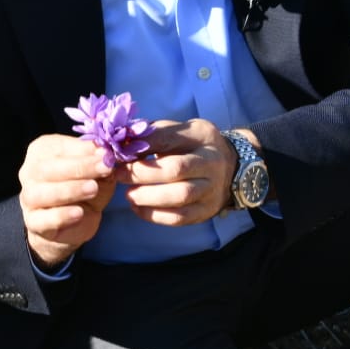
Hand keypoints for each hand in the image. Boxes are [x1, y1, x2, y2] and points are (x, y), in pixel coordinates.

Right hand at [18, 133, 117, 267]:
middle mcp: (30, 173)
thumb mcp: (96, 172)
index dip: (81, 151)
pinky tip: (79, 213)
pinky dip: (60, 216)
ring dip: (69, 190)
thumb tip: (105, 152)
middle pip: (45, 168)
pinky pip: (41, 219)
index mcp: (42, 152)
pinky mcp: (33, 222)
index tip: (105, 154)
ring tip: (93, 189)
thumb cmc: (83, 187)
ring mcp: (28, 198)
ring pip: (39, 193)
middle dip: (77, 168)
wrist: (73, 223)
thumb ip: (98, 162)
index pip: (55, 147)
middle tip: (104, 169)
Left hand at [115, 118, 234, 225]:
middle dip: (143, 174)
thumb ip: (152, 134)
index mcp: (202, 136)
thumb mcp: (179, 130)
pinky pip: (181, 217)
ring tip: (129, 195)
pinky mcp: (207, 211)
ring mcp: (212, 189)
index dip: (140, 147)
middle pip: (176, 169)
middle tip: (119, 175)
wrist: (231, 168)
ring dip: (148, 197)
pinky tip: (138, 209)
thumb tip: (121, 142)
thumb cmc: (193, 146)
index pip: (168, 139)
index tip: (118, 153)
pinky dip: (155, 216)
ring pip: (180, 196)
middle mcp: (211, 162)